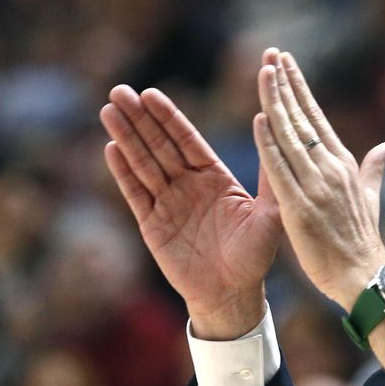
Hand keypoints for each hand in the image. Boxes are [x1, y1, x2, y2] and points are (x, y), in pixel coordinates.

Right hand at [100, 85, 281, 338]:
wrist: (232, 295)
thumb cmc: (254, 256)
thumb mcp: (270, 215)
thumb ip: (270, 178)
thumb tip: (275, 139)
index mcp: (215, 177)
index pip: (187, 140)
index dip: (168, 117)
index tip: (151, 93)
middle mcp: (188, 185)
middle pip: (159, 145)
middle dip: (140, 118)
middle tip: (120, 90)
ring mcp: (168, 203)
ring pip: (143, 164)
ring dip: (126, 137)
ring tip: (109, 110)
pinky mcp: (152, 225)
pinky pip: (135, 194)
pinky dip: (123, 172)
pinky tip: (110, 148)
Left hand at [252, 49, 384, 308]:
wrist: (364, 276)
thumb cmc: (362, 240)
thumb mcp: (369, 197)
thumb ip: (373, 168)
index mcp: (343, 163)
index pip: (316, 116)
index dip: (299, 87)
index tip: (286, 62)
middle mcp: (330, 168)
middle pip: (301, 118)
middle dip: (285, 84)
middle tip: (270, 54)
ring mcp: (316, 186)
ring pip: (290, 136)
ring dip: (275, 103)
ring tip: (263, 73)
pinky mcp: (301, 208)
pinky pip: (281, 171)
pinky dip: (270, 145)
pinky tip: (259, 120)